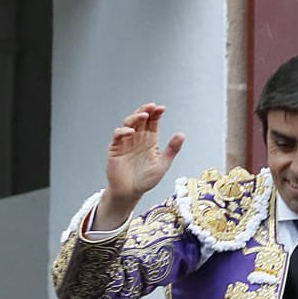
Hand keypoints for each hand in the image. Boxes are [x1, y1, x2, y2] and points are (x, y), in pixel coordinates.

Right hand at [93, 104, 184, 229]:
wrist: (131, 192)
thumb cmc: (146, 179)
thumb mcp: (162, 164)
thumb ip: (172, 149)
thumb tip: (182, 134)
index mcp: (150, 140)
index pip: (152, 122)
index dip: (156, 114)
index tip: (161, 108)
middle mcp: (138, 138)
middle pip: (140, 119)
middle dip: (145, 110)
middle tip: (152, 106)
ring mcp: (126, 142)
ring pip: (128, 123)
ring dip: (135, 117)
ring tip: (143, 115)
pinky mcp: (115, 148)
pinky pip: (117, 135)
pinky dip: (122, 131)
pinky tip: (130, 131)